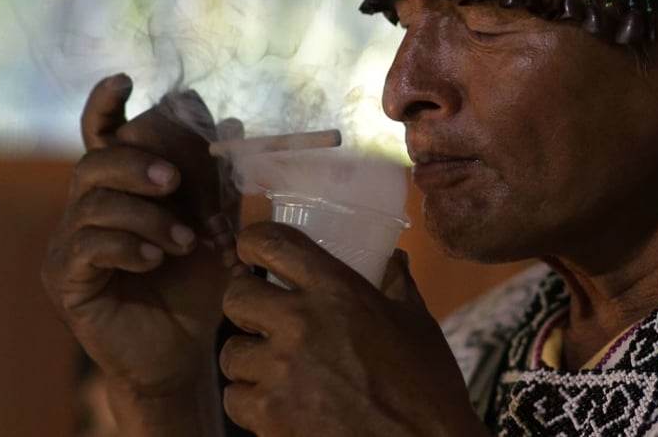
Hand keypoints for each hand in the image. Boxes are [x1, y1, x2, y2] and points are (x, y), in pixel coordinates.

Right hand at [41, 74, 237, 398]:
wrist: (182, 352)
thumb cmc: (196, 285)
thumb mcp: (216, 227)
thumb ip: (219, 181)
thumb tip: (232, 125)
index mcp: (122, 188)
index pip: (103, 135)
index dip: (106, 104)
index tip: (125, 79)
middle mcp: (88, 208)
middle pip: (94, 161)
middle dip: (137, 163)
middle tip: (176, 181)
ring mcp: (71, 243)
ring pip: (94, 203)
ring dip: (146, 215)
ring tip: (186, 241)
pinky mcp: (65, 278)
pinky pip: (87, 245)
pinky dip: (127, 244)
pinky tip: (155, 258)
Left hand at [218, 223, 485, 436]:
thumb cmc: (427, 386)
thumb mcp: (416, 322)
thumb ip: (396, 284)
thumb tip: (392, 258)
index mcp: (335, 289)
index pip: (270, 243)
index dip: (252, 244)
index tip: (253, 255)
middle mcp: (300, 322)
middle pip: (236, 296)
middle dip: (245, 303)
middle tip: (261, 315)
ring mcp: (281, 370)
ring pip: (230, 351)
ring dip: (248, 357)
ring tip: (271, 364)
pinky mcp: (271, 414)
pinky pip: (234, 397)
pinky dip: (249, 399)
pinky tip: (274, 400)